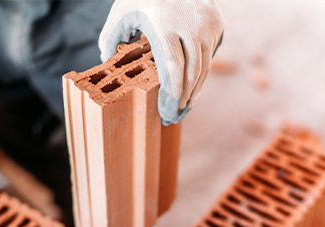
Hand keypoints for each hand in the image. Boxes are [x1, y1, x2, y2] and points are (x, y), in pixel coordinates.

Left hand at [99, 0, 223, 124]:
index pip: (173, 68)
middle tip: (172, 118)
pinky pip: (210, 58)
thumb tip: (106, 61)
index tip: (166, 113)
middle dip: (182, 101)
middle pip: (190, 74)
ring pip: (204, 70)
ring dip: (193, 93)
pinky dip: (200, 76)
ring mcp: (207, 25)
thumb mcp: (122, 9)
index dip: (171, 94)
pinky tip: (190, 90)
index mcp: (165, 24)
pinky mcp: (217, 25)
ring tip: (182, 109)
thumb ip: (110, 36)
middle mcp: (190, 25)